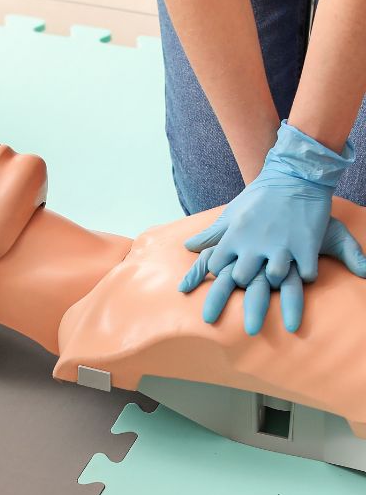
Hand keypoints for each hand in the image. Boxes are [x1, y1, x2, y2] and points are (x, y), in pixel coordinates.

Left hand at [178, 121, 361, 332]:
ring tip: (284, 306)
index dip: (217, 282)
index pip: (217, 268)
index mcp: (234, 238)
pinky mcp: (306, 245)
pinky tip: (308, 279)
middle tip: (249, 319)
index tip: (215, 300)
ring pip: (274, 279)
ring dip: (278, 287)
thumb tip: (187, 247)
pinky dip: (306, 277)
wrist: (293, 176)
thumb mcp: (231, 214)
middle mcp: (254, 245)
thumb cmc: (259, 196)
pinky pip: (305, 273)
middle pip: (241, 281)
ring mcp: (281, 246)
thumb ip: (211, 234)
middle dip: (245, 293)